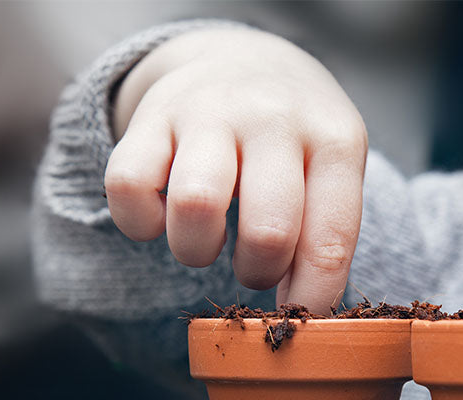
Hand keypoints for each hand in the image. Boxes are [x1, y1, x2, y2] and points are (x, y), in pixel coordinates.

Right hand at [104, 28, 367, 312]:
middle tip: (255, 265)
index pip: (330, 240)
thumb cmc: (295, 139)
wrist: (244, 60)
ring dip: (197, 251)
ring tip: (207, 241)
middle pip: (267, 232)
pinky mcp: (152, 116)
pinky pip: (128, 188)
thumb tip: (299, 315)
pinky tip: (163, 215)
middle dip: (258, 272)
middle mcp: (274, 118)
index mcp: (334, 139)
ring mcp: (210, 111)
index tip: (298, 316)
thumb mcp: (331, 169)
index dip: (312, 298)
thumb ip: (323, 235)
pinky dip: (141, 222)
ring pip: (195, 207)